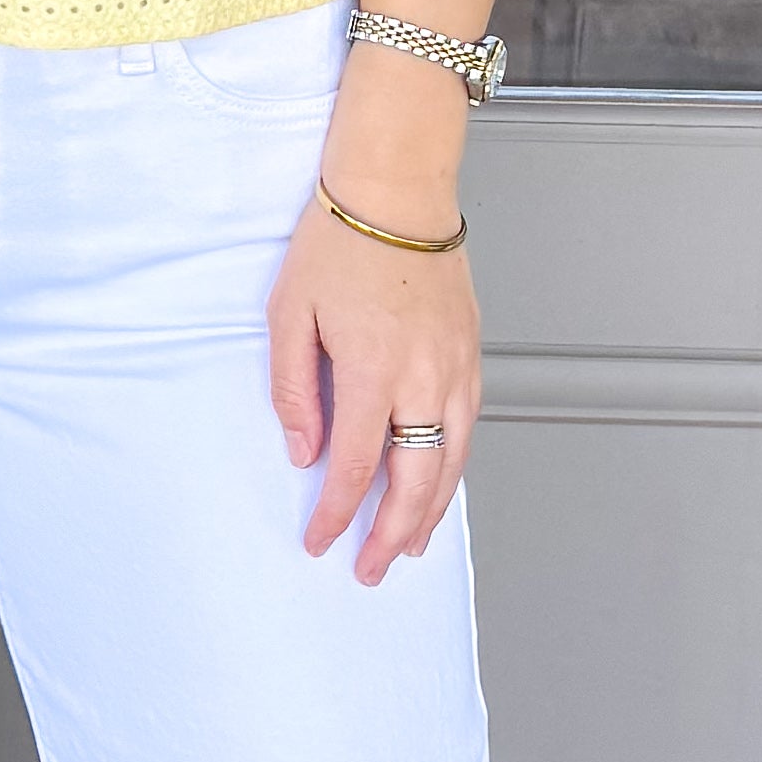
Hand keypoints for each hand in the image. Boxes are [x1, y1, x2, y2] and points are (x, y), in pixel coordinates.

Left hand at [268, 152, 478, 582]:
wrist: (398, 192)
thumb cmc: (340, 243)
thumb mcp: (290, 314)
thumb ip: (294, 391)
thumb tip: (304, 451)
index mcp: (372, 371)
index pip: (356, 467)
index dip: (335, 514)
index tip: (319, 540)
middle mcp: (423, 378)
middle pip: (415, 481)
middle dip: (391, 535)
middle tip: (372, 569)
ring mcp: (455, 368)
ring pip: (451, 463)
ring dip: (430, 512)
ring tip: (411, 546)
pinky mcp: (471, 355)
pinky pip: (467, 429)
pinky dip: (454, 469)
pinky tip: (439, 485)